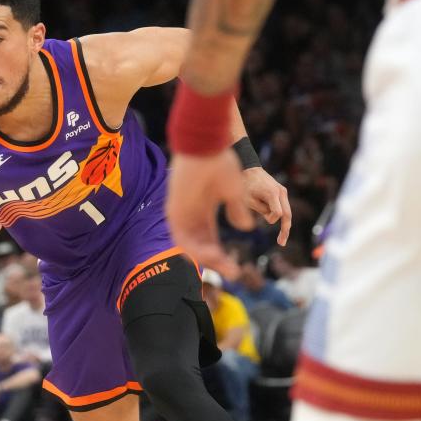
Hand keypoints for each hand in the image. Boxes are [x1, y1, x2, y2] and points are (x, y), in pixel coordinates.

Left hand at [167, 150, 253, 279]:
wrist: (204, 146)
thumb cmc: (219, 163)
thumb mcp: (233, 191)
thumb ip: (238, 210)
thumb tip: (246, 228)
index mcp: (203, 212)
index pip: (211, 241)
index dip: (222, 256)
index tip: (236, 269)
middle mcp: (190, 216)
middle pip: (201, 247)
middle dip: (217, 262)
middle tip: (233, 274)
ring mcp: (181, 215)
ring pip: (191, 246)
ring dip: (207, 258)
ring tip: (225, 267)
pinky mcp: (174, 211)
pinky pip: (182, 237)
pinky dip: (195, 248)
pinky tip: (211, 255)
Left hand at [242, 167, 291, 246]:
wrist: (250, 170)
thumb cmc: (245, 185)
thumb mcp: (247, 199)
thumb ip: (259, 209)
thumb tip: (271, 218)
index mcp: (272, 194)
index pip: (277, 213)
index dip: (271, 219)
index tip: (264, 218)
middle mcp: (281, 192)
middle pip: (287, 215)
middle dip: (285, 230)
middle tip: (281, 243)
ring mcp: (283, 192)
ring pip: (287, 212)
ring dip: (284, 225)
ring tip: (281, 240)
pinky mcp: (281, 192)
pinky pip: (283, 208)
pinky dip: (281, 217)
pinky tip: (279, 230)